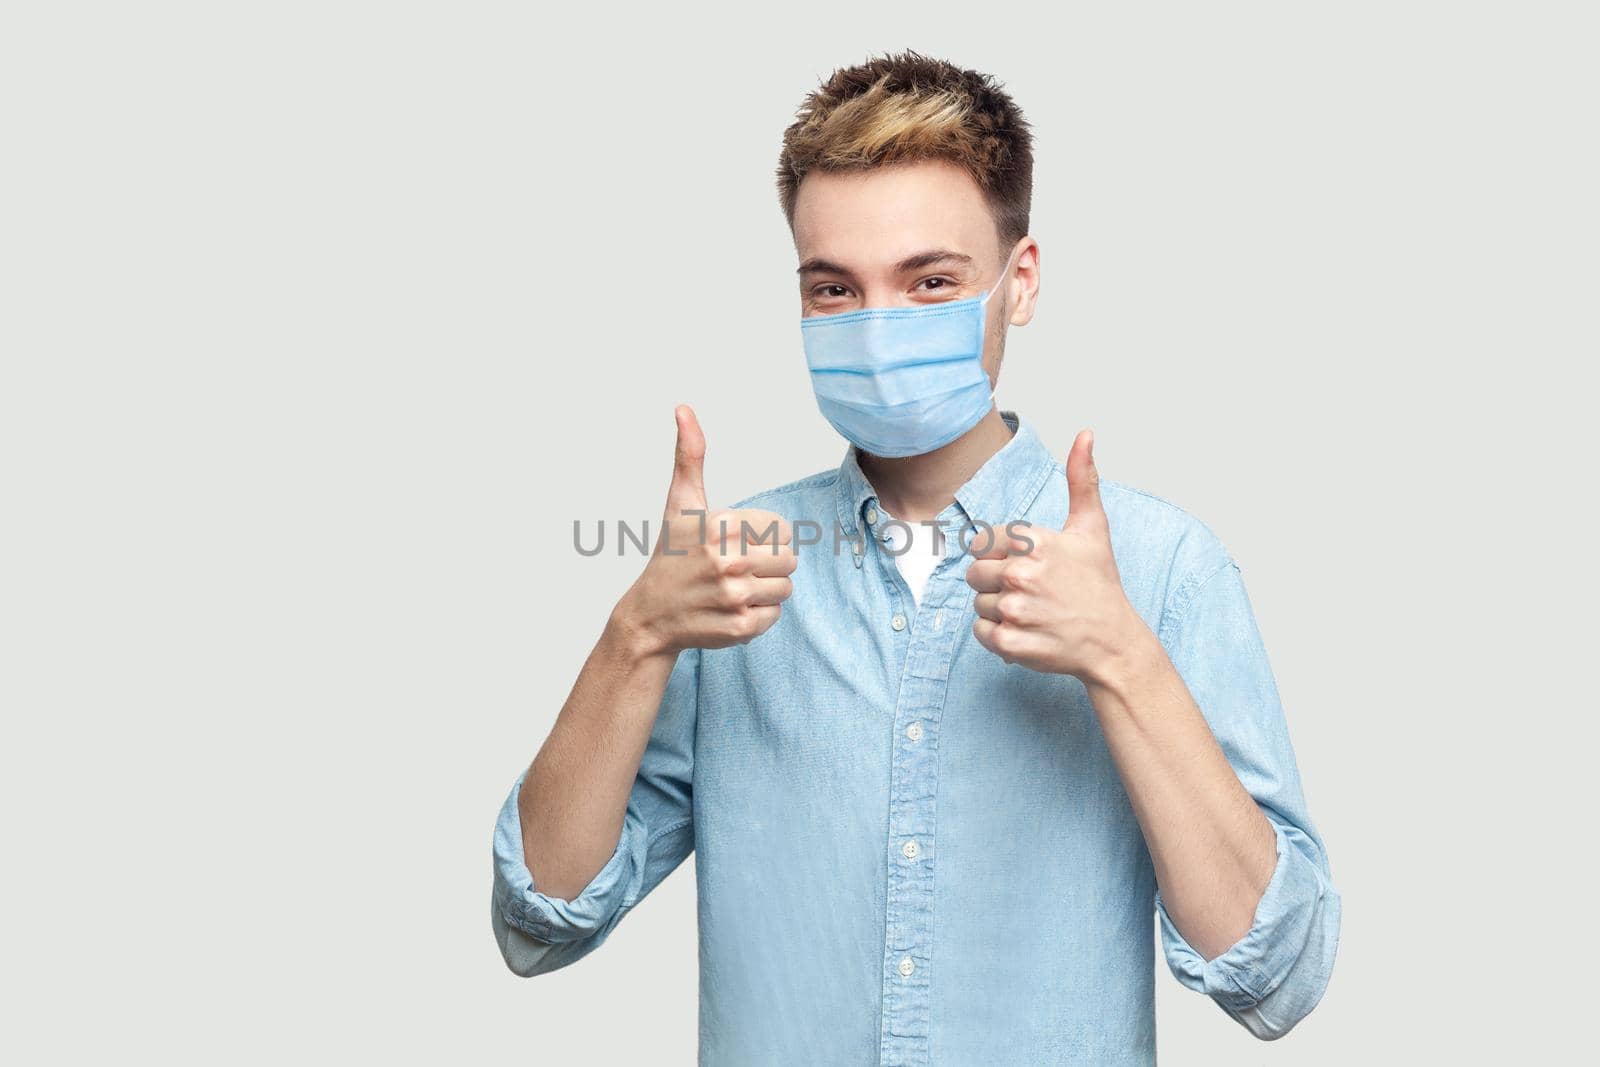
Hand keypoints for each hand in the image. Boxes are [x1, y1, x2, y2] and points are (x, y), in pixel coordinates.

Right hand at [614, 405, 796, 657]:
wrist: (650, 614)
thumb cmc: (671, 554)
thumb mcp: (680, 502)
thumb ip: (689, 454)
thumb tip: (683, 407)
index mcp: (720, 526)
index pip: (784, 529)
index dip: (766, 536)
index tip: (738, 543)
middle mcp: (727, 561)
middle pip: (789, 558)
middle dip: (768, 562)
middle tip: (736, 567)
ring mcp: (734, 597)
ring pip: (786, 588)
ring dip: (766, 589)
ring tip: (734, 587)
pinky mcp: (740, 628)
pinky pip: (776, 615)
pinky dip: (759, 615)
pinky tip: (732, 608)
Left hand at [965, 429, 1147, 684]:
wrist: (1113, 641)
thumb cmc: (1099, 584)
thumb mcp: (1092, 528)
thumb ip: (1081, 479)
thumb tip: (1085, 434)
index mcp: (1034, 542)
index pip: (980, 543)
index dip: (999, 555)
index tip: (1024, 565)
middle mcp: (1021, 574)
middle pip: (974, 574)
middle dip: (995, 583)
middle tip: (1028, 591)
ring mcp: (1015, 610)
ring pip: (978, 605)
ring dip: (998, 610)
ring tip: (1031, 612)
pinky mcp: (1011, 642)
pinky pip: (980, 633)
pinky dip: (996, 635)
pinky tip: (1025, 630)